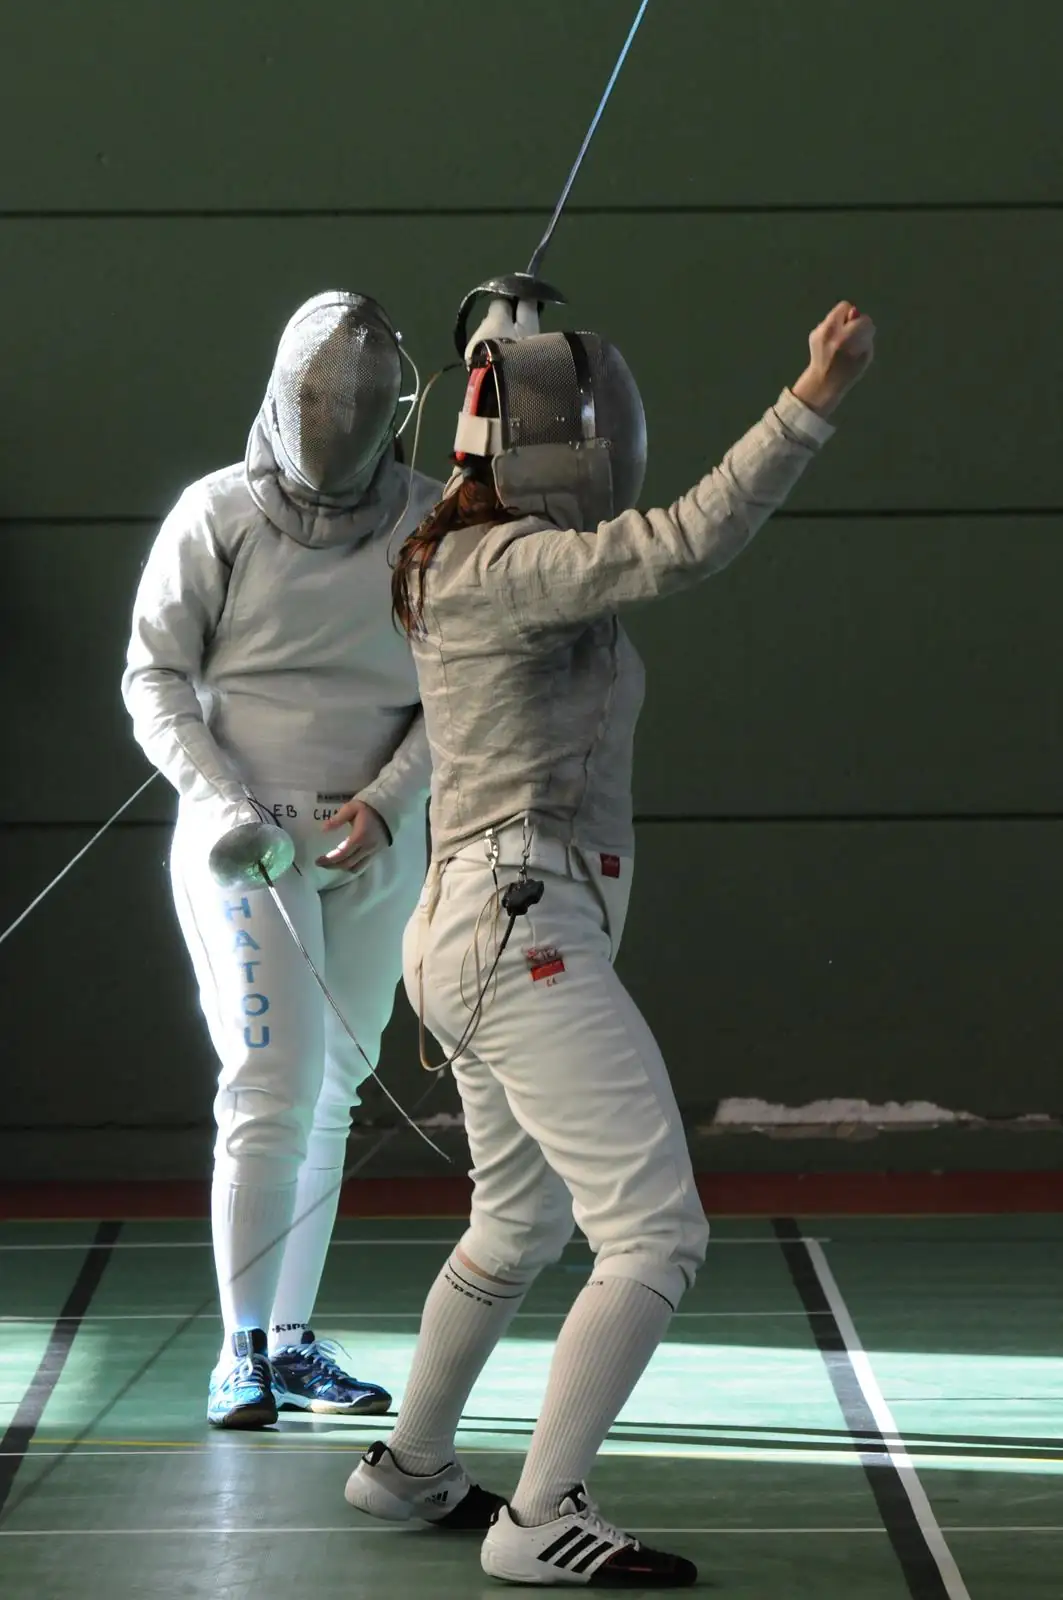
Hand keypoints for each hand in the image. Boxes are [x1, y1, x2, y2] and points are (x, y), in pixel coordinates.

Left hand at [316, 799, 389, 872]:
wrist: (390, 809)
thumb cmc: (369, 807)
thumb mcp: (352, 808)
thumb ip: (337, 819)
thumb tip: (324, 829)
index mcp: (360, 836)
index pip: (343, 854)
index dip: (329, 860)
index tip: (318, 860)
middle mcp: (367, 847)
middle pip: (347, 864)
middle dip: (332, 866)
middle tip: (320, 863)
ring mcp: (373, 852)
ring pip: (356, 868)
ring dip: (342, 868)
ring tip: (333, 863)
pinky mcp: (377, 853)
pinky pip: (363, 866)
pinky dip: (352, 867)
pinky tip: (345, 861)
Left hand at [791, 301, 875, 417]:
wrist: (823, 383)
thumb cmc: (850, 371)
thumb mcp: (865, 356)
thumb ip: (865, 335)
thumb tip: (856, 314)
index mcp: (846, 339)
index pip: (863, 320)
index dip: (866, 326)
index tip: (865, 335)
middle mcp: (830, 332)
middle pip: (846, 307)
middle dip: (852, 318)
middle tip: (853, 332)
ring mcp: (819, 331)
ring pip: (836, 312)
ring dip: (842, 321)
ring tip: (842, 339)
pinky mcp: (813, 333)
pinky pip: (829, 321)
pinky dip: (833, 328)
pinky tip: (832, 342)